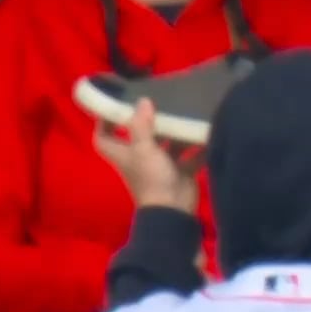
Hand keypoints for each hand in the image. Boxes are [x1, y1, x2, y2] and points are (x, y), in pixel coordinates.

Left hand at [89, 99, 199, 214]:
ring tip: (185, 111)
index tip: (112, 106)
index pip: (104, 138)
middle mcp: (140, 158)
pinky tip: (206, 131)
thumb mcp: (143, 149)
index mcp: (124, 153)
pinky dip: (198, 147)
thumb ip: (141, 125)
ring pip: (168, 144)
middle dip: (148, 121)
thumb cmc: (152, 178)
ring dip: (176, 132)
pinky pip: (190, 156)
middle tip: (158, 100)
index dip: (103, 122)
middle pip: (139, 136)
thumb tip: (143, 100)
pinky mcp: (180, 172)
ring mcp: (161, 166)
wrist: (174, 211)